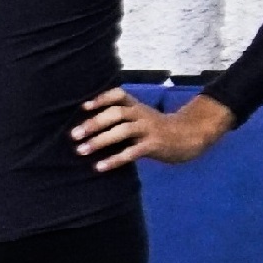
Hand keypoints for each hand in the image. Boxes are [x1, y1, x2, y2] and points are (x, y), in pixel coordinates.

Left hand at [74, 86, 228, 169]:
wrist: (189, 136)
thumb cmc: (155, 128)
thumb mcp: (140, 117)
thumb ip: (120, 117)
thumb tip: (87, 125)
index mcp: (136, 105)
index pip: (119, 95)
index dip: (101, 98)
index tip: (84, 107)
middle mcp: (141, 114)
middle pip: (116, 113)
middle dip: (93, 123)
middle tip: (74, 135)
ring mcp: (149, 129)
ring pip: (122, 131)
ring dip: (99, 141)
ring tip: (81, 151)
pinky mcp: (154, 145)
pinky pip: (131, 152)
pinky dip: (114, 159)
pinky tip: (99, 167)